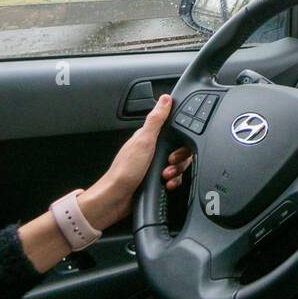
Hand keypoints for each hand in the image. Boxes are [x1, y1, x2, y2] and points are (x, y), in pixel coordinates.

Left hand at [79, 96, 192, 230]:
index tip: (177, 147)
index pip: (174, 131)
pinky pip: (174, 178)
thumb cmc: (125, 171)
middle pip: (179, 149)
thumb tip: (165, 99)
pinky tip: (166, 184)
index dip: (181, 138)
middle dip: (179, 159)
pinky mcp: (155, 179)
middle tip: (169, 162)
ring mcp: (154, 165)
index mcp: (148, 138)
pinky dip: (173, 182)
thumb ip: (156, 120)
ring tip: (165, 176)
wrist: (116, 199)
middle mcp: (151, 150)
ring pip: (178, 165)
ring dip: (176, 172)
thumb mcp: (143, 141)